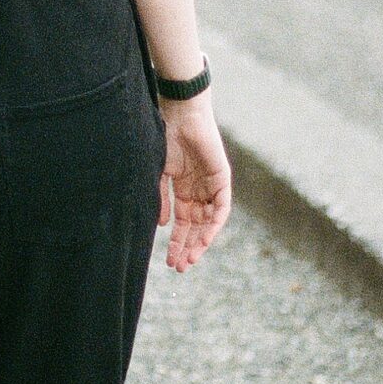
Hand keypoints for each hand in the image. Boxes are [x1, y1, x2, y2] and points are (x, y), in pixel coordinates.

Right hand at [157, 94, 231, 270]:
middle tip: (179, 267)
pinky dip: (214, 223)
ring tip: (190, 258)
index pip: (183, 223)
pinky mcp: (222, 179)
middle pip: (196, 227)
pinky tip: (203, 238)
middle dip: (187, 247)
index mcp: (183, 190)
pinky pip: (221, 207)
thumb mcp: (160, 175)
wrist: (179, 116)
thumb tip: (162, 226)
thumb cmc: (166, 139)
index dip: (176, 242)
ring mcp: (212, 186)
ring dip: (201, 241)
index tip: (168, 261)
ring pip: (209, 222)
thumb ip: (162, 200)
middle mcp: (199, 191)